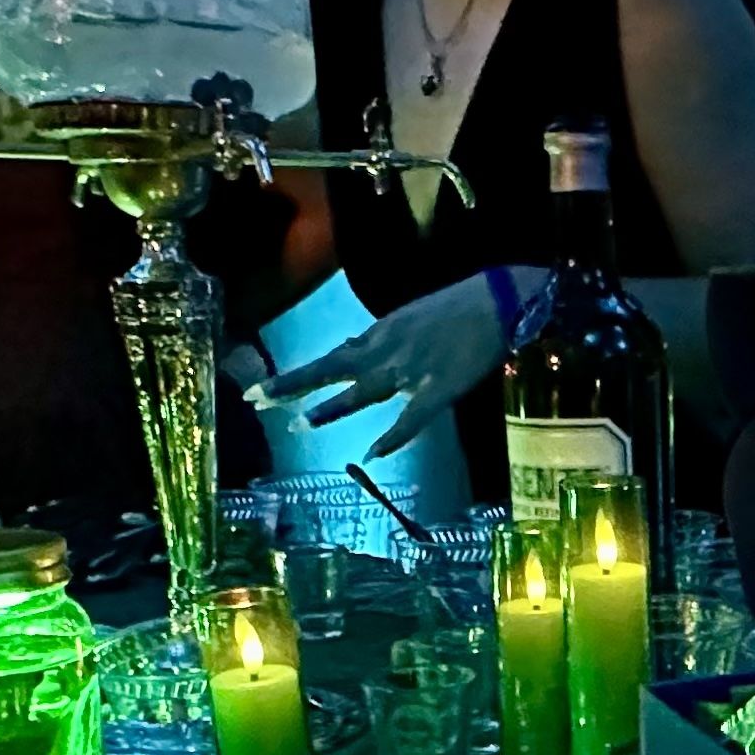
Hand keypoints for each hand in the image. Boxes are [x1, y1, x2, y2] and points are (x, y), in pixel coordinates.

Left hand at [258, 268, 541, 455]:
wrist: (499, 300)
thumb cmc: (456, 306)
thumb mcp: (406, 316)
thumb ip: (375, 338)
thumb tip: (346, 350)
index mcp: (380, 334)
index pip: (330, 359)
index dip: (294, 378)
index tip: (259, 390)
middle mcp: (386, 351)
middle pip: (331, 371)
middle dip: (293, 385)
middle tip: (255, 399)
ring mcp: (411, 371)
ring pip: (363, 392)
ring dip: (332, 408)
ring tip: (300, 424)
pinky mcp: (440, 390)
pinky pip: (412, 417)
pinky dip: (393, 437)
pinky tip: (372, 453)